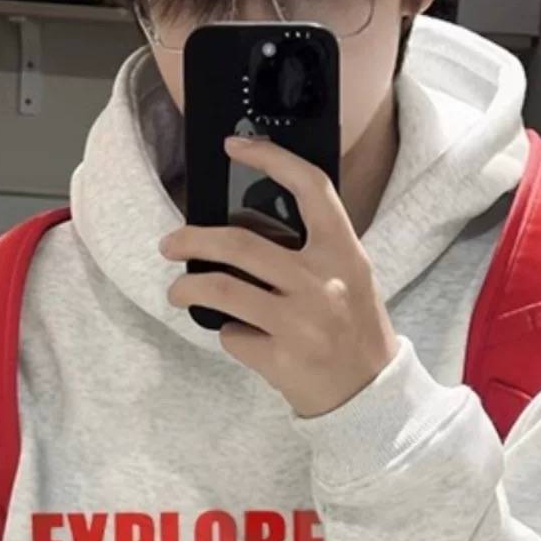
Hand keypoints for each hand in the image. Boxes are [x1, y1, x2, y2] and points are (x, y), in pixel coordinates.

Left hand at [158, 135, 400, 418]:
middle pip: (240, 243)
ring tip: (178, 292)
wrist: (371, 393)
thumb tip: (246, 224)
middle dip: (192, 239)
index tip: (235, 146)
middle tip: (170, 244)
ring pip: (221, 289)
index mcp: (344, 253)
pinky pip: (234, 336)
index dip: (271, 159)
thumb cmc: (355, 328)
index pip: (310, 188)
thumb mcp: (350, 277)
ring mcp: (301, 322)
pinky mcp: (281, 358)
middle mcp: (322, 282)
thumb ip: (313, 249)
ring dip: (187, 288)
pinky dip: (231, 335)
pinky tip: (242, 337)